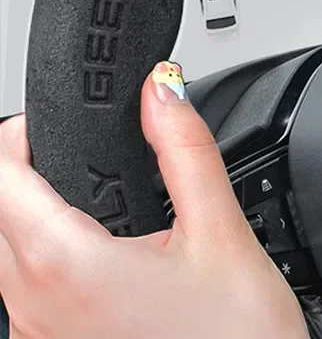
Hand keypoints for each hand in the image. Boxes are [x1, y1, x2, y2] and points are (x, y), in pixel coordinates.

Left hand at [0, 62, 307, 338]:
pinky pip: (23, 293)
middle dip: (26, 171)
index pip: (0, 179)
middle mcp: (35, 312)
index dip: (18, 135)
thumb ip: (186, 150)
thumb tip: (162, 90)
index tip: (52, 121)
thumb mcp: (220, 230)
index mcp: (68, 269)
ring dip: (35, 214)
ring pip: (5, 256)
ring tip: (101, 202)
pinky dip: (47, 256)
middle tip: (86, 154)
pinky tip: (104, 255)